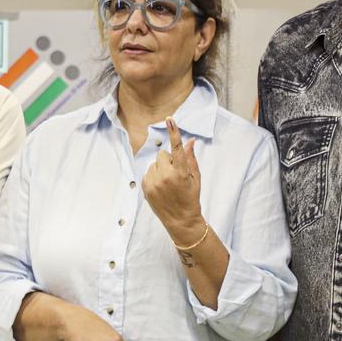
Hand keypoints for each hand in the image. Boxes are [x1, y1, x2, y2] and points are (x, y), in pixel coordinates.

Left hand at [142, 118, 204, 240]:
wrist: (181, 220)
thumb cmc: (191, 198)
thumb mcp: (196, 178)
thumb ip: (191, 158)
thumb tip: (190, 141)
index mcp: (181, 173)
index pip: (177, 148)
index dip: (173, 132)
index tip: (169, 120)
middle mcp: (166, 176)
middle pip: (162, 155)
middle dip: (168, 160)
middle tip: (175, 173)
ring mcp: (154, 183)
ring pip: (154, 164)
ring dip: (160, 168)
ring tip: (168, 183)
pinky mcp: (146, 188)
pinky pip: (148, 172)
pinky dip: (154, 176)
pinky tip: (161, 187)